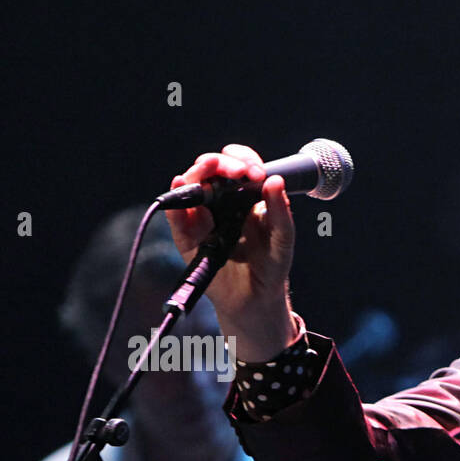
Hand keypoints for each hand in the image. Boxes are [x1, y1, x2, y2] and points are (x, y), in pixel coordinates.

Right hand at [164, 144, 296, 360]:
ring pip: (192, 185)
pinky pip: (177, 216)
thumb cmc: (272, 266)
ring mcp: (203, 217)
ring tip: (209, 170)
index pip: (239, 166)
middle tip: (237, 171)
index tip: (255, 172)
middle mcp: (221, 201)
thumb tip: (275, 180)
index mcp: (246, 197)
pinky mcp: (188, 237)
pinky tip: (180, 184)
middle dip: (220, 163)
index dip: (243, 160)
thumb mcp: (283, 239)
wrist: (256, 300)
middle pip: (211, 170)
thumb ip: (281, 212)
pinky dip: (176, 200)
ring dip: (199, 174)